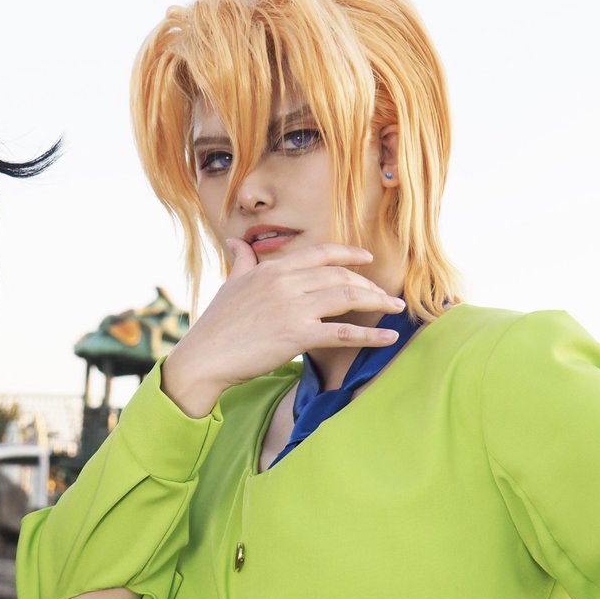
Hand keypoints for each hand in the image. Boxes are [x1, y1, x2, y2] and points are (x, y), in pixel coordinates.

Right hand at [162, 239, 405, 416]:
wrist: (204, 356)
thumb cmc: (216, 324)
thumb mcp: (230, 284)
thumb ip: (242, 261)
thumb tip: (235, 242)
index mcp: (273, 269)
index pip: (322, 254)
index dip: (350, 255)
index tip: (368, 259)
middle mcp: (286, 282)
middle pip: (341, 276)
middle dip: (369, 285)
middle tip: (386, 296)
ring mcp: (293, 308)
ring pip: (347, 297)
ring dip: (377, 303)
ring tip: (395, 310)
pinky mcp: (297, 335)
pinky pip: (343, 333)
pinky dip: (371, 334)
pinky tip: (389, 338)